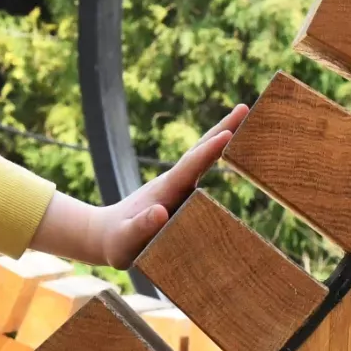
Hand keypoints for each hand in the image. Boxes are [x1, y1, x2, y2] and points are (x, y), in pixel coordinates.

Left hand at [29, 102, 248, 267]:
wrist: (105, 235)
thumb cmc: (116, 242)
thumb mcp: (124, 241)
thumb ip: (140, 228)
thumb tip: (161, 211)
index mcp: (164, 192)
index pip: (189, 168)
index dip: (208, 152)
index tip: (227, 134)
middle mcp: (173, 183)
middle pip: (199, 152)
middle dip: (220, 130)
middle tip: (243, 108)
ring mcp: (178, 186)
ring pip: (202, 156)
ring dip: (222, 136)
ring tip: (244, 118)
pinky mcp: (181, 192)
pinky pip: (202, 168)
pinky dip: (216, 153)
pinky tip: (230, 146)